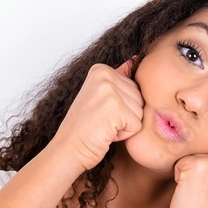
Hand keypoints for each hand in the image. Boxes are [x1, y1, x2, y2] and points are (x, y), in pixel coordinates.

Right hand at [50, 56, 143, 171]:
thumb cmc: (85, 128)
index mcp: (101, 69)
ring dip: (125, 125)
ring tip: (104, 126)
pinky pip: (137, 125)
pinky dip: (124, 135)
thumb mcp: (100, 96)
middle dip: (126, 115)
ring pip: (140, 112)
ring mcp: (109, 91)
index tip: (101, 112)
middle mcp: (105, 75)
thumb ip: (119, 78)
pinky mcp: (115, 108)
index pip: (134, 88)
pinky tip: (106, 133)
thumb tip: (136, 58)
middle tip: (102, 121)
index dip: (122, 107)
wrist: (68, 149)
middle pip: (140, 98)